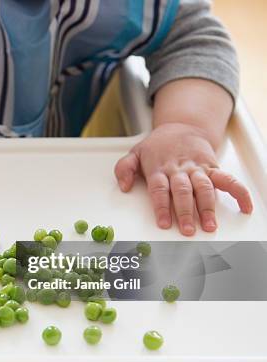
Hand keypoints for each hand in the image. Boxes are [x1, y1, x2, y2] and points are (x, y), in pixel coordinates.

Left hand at [114, 123, 252, 235]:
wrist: (182, 126)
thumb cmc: (157, 145)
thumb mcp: (135, 153)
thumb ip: (124, 169)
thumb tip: (123, 186)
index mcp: (159, 168)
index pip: (160, 190)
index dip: (162, 207)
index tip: (163, 223)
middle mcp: (179, 169)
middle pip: (183, 191)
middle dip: (186, 212)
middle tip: (187, 229)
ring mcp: (197, 169)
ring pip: (204, 188)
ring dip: (208, 207)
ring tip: (209, 226)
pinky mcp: (212, 168)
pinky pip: (227, 179)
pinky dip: (239, 192)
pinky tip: (244, 207)